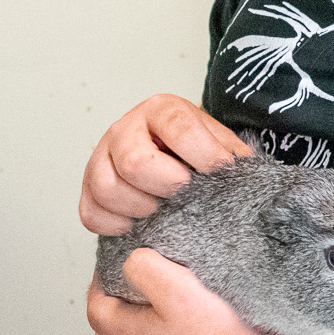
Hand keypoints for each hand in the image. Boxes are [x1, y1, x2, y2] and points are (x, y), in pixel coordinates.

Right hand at [79, 93, 251, 233]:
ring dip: (140, 206)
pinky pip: (90, 213)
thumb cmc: (194, 151)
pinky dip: (115, 224)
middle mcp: (126, 128)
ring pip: (108, 188)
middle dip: (167, 185)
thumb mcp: (218, 142)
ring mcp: (101, 156)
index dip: (203, 154)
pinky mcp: (87, 187)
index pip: (178, 127)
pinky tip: (136, 222)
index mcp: (162, 110)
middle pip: (135, 162)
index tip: (220, 171)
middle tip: (183, 192)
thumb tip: (246, 173)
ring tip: (159, 207)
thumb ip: (233, 154)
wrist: (168, 155)